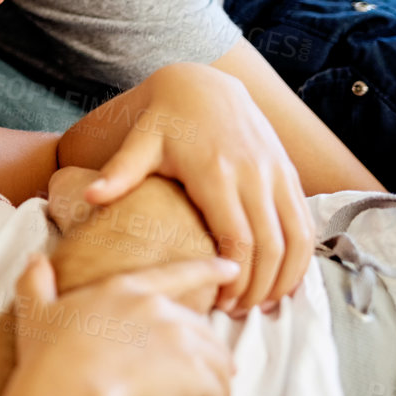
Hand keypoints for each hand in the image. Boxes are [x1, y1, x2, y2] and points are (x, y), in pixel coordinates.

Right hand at [2, 255, 237, 395]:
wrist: (65, 390)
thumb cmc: (48, 357)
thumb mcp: (34, 312)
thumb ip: (36, 282)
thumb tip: (34, 259)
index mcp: (122, 289)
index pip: (175, 273)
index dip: (207, 269)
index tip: (231, 269)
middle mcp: (155, 307)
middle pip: (202, 327)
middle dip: (211, 353)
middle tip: (215, 374)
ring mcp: (176, 338)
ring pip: (217, 359)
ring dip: (217, 383)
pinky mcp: (190, 372)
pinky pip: (218, 391)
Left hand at [85, 64, 312, 315]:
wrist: (204, 84)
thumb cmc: (166, 119)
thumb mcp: (141, 141)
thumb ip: (120, 172)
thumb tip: (90, 197)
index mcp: (215, 172)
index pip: (238, 239)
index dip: (233, 278)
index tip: (219, 302)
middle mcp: (253, 173)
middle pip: (270, 248)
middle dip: (258, 288)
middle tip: (237, 311)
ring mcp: (276, 173)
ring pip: (297, 239)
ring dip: (285, 278)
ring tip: (261, 302)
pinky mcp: (288, 173)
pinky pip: (305, 223)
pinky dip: (300, 257)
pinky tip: (281, 278)